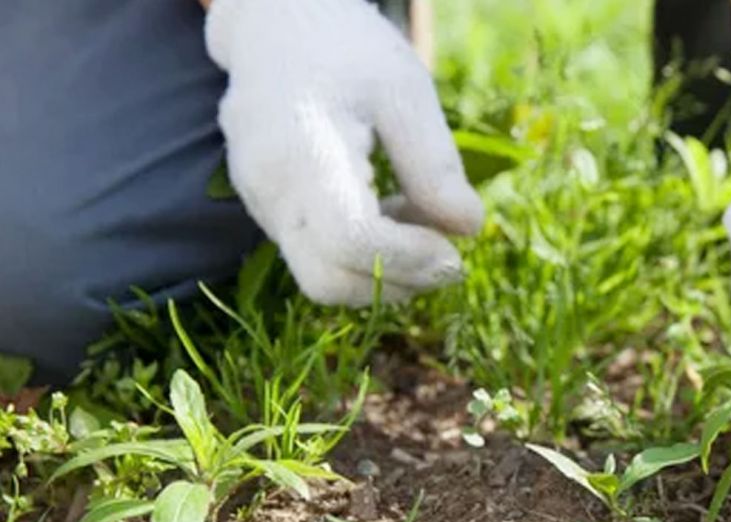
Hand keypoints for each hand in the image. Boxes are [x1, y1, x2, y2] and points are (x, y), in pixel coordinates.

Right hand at [205, 0, 482, 304]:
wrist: (276, 27)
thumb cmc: (346, 50)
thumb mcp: (405, 91)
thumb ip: (435, 165)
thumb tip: (467, 230)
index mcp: (304, 151)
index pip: (353, 241)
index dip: (411, 260)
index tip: (455, 251)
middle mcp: (270, 189)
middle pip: (329, 281)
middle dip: (397, 280)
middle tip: (447, 252)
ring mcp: (259, 205)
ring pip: (322, 278)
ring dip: (382, 269)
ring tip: (416, 213)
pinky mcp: (264, 212)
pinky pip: (315, 256)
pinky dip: (361, 255)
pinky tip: (387, 208)